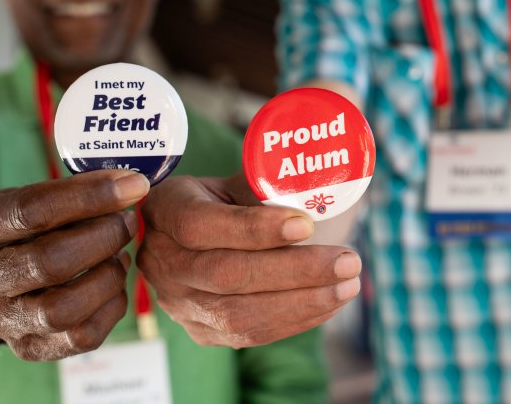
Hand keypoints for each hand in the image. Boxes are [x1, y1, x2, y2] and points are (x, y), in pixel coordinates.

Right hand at [0, 170, 149, 360]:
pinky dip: (111, 306)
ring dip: (107, 277)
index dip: (90, 196)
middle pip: (48, 262)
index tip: (132, 184)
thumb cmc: (21, 228)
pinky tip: (113, 282)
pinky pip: (82, 337)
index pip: (30, 211)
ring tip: (119, 255)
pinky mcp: (27, 347)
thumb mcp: (29, 198)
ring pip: (63, 309)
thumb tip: (129, 186)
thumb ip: (70, 192)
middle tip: (127, 221)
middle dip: (103, 237)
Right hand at [138, 174, 361, 348]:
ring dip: (303, 302)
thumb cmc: (233, 199)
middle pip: (225, 274)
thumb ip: (270, 182)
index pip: (199, 224)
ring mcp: (177, 302)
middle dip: (294, 271)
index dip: (253, 229)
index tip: (306, 226)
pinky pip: (250, 334)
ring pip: (239, 314)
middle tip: (347, 261)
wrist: (208, 236)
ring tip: (348, 283)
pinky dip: (296, 319)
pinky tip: (331, 301)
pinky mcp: (202, 330)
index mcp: (165, 208)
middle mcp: (161, 260)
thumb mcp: (242, 179)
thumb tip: (322, 177)